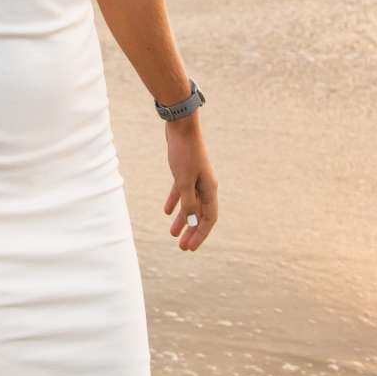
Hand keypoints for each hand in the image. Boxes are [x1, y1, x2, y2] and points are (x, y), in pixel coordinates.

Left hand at [162, 117, 217, 250]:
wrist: (181, 127)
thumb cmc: (185, 153)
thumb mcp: (184, 180)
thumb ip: (188, 201)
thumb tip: (192, 220)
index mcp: (209, 189)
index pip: (208, 218)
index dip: (201, 234)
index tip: (190, 248)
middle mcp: (205, 186)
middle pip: (200, 214)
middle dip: (191, 232)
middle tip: (182, 248)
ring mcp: (195, 179)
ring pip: (190, 205)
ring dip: (183, 220)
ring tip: (172, 234)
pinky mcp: (184, 172)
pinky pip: (181, 192)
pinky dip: (175, 202)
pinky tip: (167, 212)